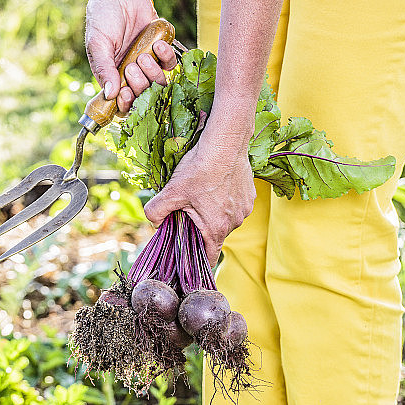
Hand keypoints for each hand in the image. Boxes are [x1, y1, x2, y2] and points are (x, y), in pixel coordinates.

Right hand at [85, 0, 176, 113]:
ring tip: (143, 55)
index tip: (126, 93)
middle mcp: (132, 76)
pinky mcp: (161, 52)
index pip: (124, 105)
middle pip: (144, 97)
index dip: (128, 105)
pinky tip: (157, 44)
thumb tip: (110, 94)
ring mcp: (148, 65)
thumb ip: (103, 69)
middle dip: (140, 85)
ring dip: (153, 73)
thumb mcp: (98, 43)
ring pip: (159, 84)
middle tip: (132, 67)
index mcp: (114, 79)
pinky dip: (166, 56)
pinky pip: (170, 64)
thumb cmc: (103, 18)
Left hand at [144, 135, 255, 265]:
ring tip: (202, 195)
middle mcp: (234, 223)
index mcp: (216, 229)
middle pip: (215, 236)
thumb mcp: (171, 191)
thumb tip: (154, 222)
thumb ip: (156, 212)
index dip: (197, 262)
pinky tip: (216, 185)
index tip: (189, 260)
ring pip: (225, 220)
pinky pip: (235, 206)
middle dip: (201, 230)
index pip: (209, 259)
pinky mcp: (250, 196)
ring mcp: (244, 209)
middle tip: (187, 213)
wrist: (226, 142)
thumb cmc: (199, 168)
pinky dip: (225, 201)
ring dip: (214, 214)